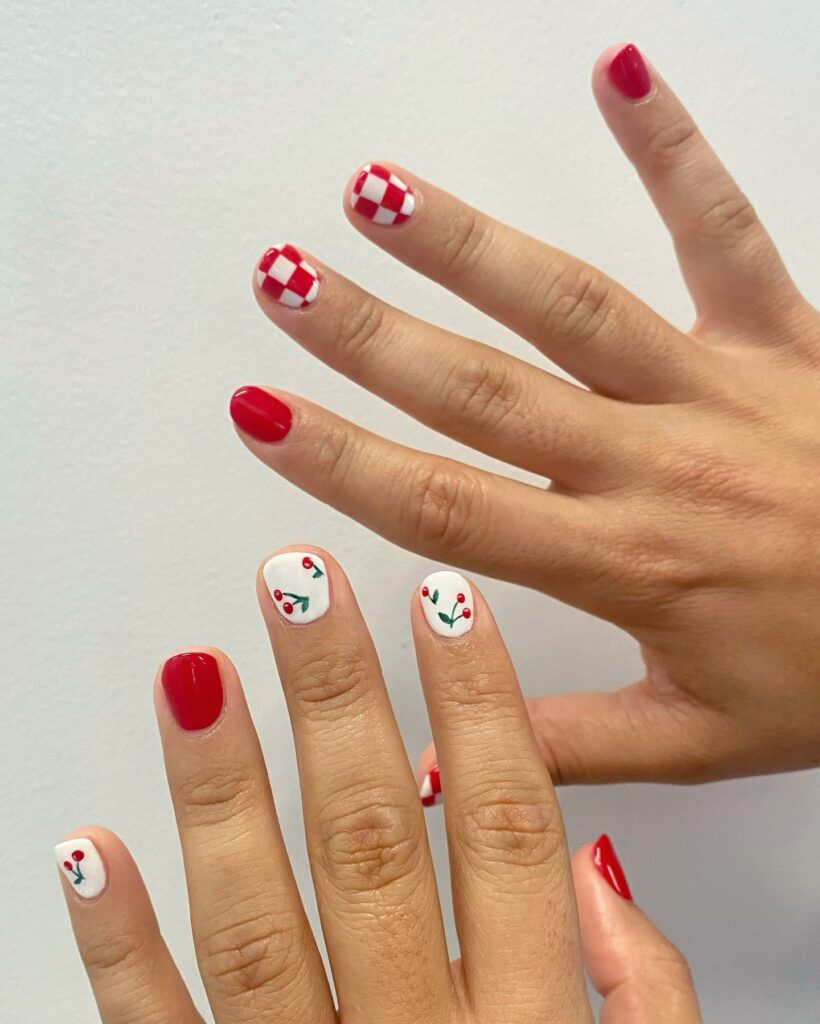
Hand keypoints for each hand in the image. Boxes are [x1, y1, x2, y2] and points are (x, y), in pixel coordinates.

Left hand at [57, 551, 699, 1021]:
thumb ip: (649, 1002)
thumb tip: (607, 873)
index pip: (507, 829)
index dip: (480, 705)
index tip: (447, 605)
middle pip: (376, 839)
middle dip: (340, 699)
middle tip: (302, 586)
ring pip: (259, 917)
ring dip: (222, 787)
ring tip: (198, 669)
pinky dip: (119, 943)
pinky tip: (88, 846)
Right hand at [230, 43, 819, 784]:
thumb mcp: (701, 741)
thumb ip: (568, 748)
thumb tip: (450, 764)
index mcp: (626, 563)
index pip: (448, 509)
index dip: (343, 462)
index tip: (264, 413)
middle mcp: (656, 464)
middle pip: (482, 392)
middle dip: (368, 336)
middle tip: (285, 281)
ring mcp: (718, 387)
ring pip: (571, 305)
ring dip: (466, 245)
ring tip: (379, 193)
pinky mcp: (782, 335)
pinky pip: (722, 230)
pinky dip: (670, 149)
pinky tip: (616, 75)